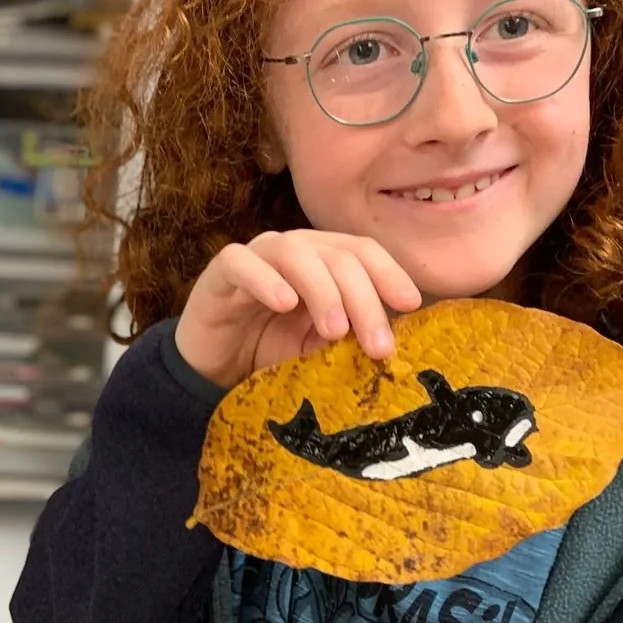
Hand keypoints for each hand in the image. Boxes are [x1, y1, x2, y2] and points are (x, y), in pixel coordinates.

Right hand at [175, 230, 422, 388]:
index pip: (361, 251)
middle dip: (363, 298)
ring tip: (334, 330)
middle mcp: (292, 252)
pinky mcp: (219, 274)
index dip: (389, 272)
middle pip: (337, 256)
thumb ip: (349, 335)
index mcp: (322, 262)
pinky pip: (242, 263)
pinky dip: (265, 280)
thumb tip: (393, 337)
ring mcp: (255, 258)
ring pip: (296, 253)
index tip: (410, 305)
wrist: (211, 371)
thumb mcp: (318, 348)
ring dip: (322, 289)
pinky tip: (284, 304)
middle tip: (377, 344)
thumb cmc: (268, 353)